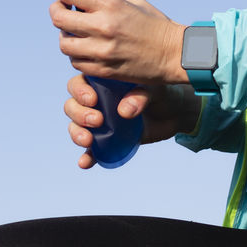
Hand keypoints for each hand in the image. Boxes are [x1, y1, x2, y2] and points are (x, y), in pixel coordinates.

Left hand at [50, 0, 185, 84]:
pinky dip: (77, 54)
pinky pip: (76, 62)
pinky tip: (87, 49)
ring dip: (66, 36)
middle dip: (57, 12)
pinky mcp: (103, 69)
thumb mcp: (133, 1)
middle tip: (63, 11)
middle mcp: (103, 27)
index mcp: (110, 6)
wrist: (173, 54)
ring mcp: (101, 51)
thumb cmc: (155, 24)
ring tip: (76, 33)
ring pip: (64, 43)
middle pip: (58, 19)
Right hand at [64, 74, 200, 169]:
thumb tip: (124, 111)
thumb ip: (140, 95)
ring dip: (76, 134)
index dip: (79, 91)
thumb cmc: (160, 93)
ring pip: (76, 126)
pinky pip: (91, 150)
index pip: (79, 83)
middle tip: (97, 120)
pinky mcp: (107, 141)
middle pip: (72, 106)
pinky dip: (86, 157)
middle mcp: (96, 102)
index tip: (93, 100)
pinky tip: (85, 163)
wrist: (174, 113)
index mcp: (102, 83)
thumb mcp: (153, 89)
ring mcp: (99, 123)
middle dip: (79, 114)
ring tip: (88, 140)